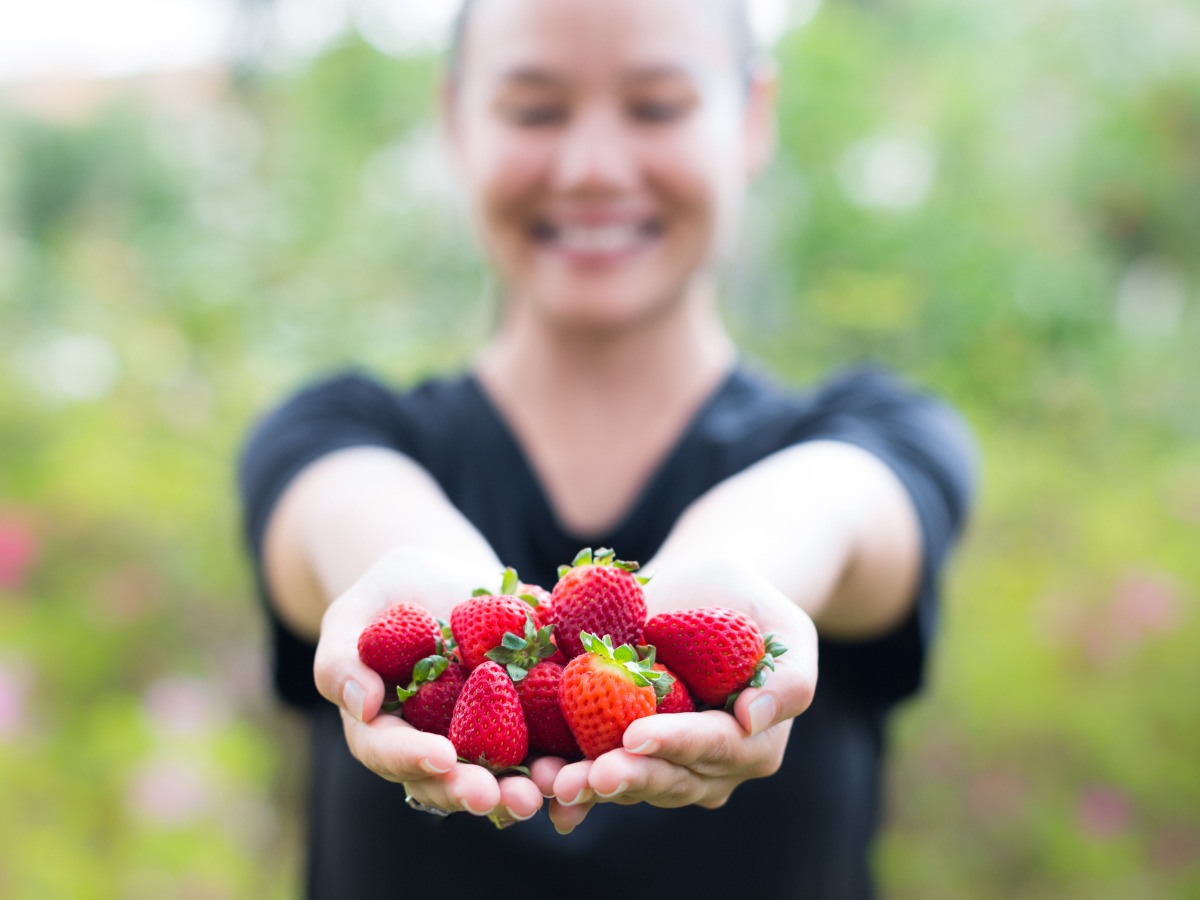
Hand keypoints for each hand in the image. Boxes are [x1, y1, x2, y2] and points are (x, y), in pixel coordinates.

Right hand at [312, 547, 545, 825]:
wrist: (448, 575)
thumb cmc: (389, 594)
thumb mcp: (354, 615)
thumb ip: (341, 659)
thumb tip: (360, 704)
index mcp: (384, 731)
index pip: (391, 753)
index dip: (414, 759)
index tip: (441, 757)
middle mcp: (433, 747)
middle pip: (447, 780)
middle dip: (472, 791)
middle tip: (496, 798)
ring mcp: (481, 737)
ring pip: (498, 776)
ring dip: (520, 788)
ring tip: (543, 790)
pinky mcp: (525, 720)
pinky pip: (543, 745)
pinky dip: (559, 757)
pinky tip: (577, 761)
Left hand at [534, 559, 817, 832]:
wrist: (693, 593)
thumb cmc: (744, 604)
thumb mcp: (782, 624)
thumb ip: (788, 677)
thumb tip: (753, 717)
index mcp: (749, 742)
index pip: (713, 746)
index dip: (675, 743)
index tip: (637, 735)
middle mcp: (703, 767)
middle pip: (665, 778)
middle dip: (625, 777)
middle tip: (588, 775)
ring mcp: (657, 764)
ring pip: (623, 783)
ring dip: (585, 785)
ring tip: (550, 780)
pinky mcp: (614, 751)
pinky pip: (589, 771)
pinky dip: (561, 777)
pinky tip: (533, 781)